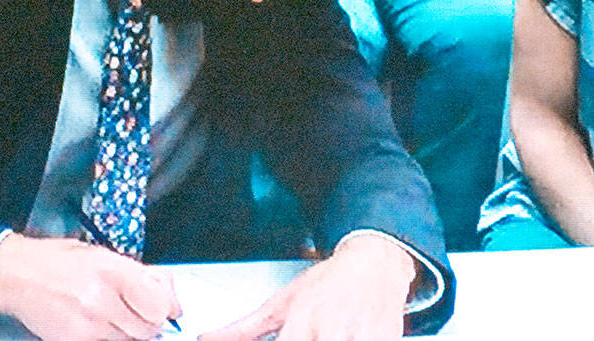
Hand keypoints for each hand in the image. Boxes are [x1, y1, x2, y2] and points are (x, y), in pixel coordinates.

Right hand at [0, 233, 180, 340]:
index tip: (168, 308)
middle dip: (150, 322)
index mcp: (113, 272)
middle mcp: (102, 301)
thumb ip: (139, 272)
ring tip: (115, 314)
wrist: (17, 276)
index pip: (158, 304)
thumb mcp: (103, 254)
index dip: (167, 308)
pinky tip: (101, 324)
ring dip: (130, 331)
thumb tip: (169, 291)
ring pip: (130, 340)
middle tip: (140, 311)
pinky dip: (110, 338)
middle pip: (148, 328)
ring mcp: (88, 325)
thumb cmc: (59, 260)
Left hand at [198, 234, 415, 340]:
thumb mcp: (283, 301)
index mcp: (302, 318)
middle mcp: (332, 327)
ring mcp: (362, 334)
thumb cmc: (328, 282)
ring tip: (331, 340)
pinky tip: (352, 338)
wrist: (376, 260)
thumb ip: (245, 328)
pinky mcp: (386, 338)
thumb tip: (207, 338)